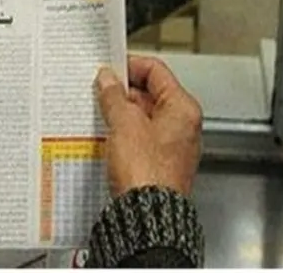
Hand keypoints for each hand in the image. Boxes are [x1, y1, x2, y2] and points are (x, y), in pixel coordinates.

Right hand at [95, 55, 202, 197]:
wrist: (146, 217)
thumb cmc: (147, 174)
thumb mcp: (124, 124)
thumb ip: (114, 96)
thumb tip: (108, 80)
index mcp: (183, 108)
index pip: (156, 71)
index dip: (130, 66)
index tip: (109, 68)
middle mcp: (182, 126)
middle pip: (150, 94)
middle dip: (122, 92)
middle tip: (99, 92)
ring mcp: (171, 146)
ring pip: (142, 118)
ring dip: (120, 114)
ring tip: (99, 114)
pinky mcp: (158, 164)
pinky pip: (139, 139)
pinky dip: (122, 134)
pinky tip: (105, 137)